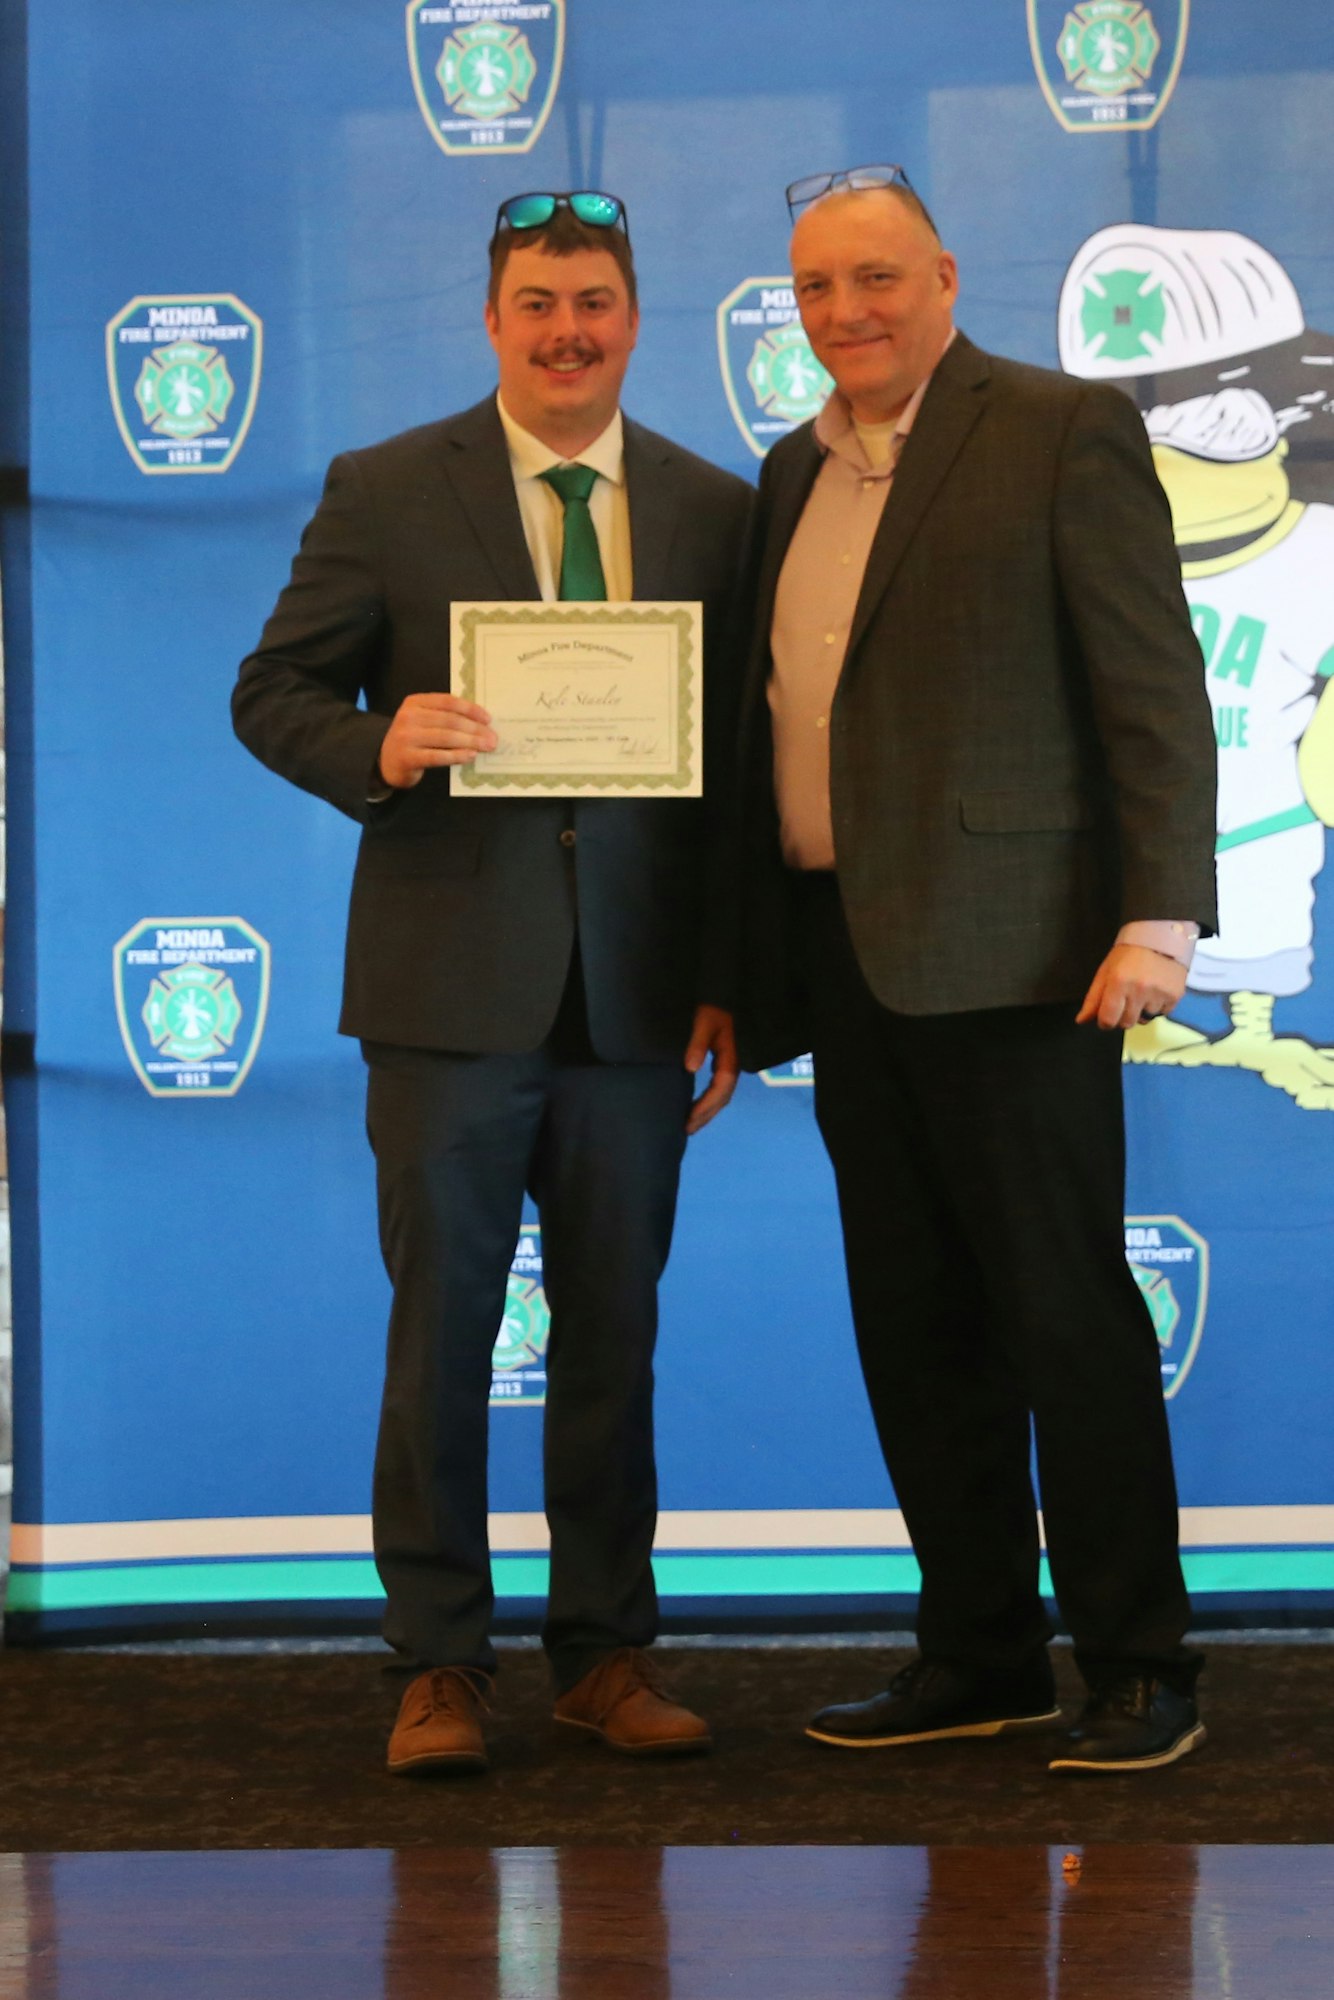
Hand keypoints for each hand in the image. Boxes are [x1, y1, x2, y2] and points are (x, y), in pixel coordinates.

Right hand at [377, 692, 496, 788]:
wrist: (386, 762)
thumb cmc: (412, 740)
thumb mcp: (422, 721)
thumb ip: (443, 717)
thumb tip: (480, 723)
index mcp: (414, 702)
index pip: (448, 702)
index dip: (470, 709)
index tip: (488, 719)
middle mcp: (409, 716)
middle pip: (450, 720)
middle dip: (475, 729)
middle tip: (493, 738)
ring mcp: (406, 737)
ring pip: (446, 737)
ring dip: (471, 742)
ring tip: (487, 747)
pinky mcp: (408, 757)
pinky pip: (438, 756)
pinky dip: (457, 755)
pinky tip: (470, 756)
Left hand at [684, 1005, 738, 1134]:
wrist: (726, 996)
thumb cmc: (714, 1009)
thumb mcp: (704, 1022)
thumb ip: (698, 1043)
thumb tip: (690, 1068)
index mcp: (729, 1059)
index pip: (720, 1089)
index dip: (706, 1106)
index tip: (690, 1119)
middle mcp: (732, 1066)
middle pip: (722, 1098)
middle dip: (706, 1115)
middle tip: (687, 1130)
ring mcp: (729, 1065)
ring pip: (722, 1096)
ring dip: (708, 1111)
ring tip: (691, 1124)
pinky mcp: (724, 1063)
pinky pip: (718, 1088)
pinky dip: (708, 1101)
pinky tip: (696, 1106)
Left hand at [1076, 944, 1186, 1030]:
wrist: (1159, 937)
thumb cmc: (1127, 954)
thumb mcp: (1105, 971)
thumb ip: (1093, 998)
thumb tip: (1081, 1021)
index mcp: (1118, 982)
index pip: (1108, 1020)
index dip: (1105, 1021)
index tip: (1107, 1013)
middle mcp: (1139, 990)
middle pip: (1126, 1024)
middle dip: (1122, 1016)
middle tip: (1126, 999)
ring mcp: (1159, 994)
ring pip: (1145, 1020)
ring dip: (1141, 1011)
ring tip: (1142, 991)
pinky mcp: (1175, 996)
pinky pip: (1162, 1014)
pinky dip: (1157, 1007)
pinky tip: (1155, 991)